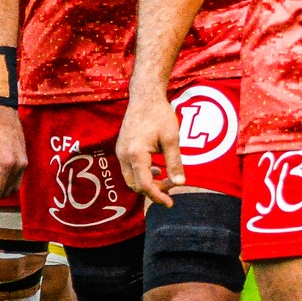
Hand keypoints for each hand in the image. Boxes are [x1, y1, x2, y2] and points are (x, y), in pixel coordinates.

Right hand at [117, 92, 183, 206]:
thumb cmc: (160, 115)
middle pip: (135, 185)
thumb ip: (175, 162)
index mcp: (136, 154)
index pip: (145, 184)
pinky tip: (158, 168)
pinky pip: (129, 169)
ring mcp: (120, 152)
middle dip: (153, 190)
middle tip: (172, 187)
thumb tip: (181, 183)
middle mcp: (123, 156)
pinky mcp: (121, 149)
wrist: (144, 97)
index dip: (158, 196)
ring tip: (166, 178)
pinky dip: (142, 174)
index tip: (170, 203)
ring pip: (131, 178)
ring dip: (147, 182)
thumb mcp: (172, 138)